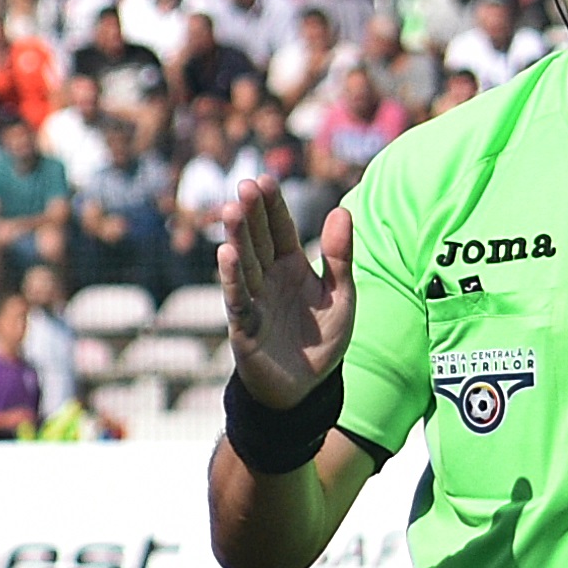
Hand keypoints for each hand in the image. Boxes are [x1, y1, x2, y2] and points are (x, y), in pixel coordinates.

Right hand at [219, 187, 356, 407]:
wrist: (305, 387)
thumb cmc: (321, 340)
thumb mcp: (341, 295)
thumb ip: (340, 256)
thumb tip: (342, 211)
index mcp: (292, 266)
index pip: (280, 229)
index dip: (272, 206)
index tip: (264, 179)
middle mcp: (268, 278)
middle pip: (257, 240)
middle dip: (251, 214)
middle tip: (245, 186)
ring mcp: (254, 300)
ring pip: (244, 264)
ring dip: (237, 237)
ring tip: (232, 210)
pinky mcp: (244, 326)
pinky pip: (237, 298)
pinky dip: (231, 277)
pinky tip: (225, 254)